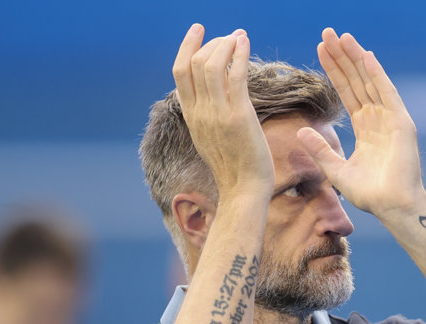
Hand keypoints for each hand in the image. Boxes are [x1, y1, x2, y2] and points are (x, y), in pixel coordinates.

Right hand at [172, 24, 274, 200]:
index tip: (199, 31)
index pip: (180, 73)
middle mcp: (200, 112)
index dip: (187, 47)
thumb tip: (205, 93)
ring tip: (239, 37)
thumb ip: (206, 114)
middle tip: (229, 37)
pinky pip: (235, 75)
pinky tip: (245, 42)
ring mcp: (217, 114)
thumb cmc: (234, 166)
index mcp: (192, 116)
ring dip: (225, 44)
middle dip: (211, 42)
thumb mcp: (210, 137)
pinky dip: (239, 53)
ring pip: (211, 64)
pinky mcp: (238, 116)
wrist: (244, 190)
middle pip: (193, 63)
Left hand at [297, 28, 425, 220]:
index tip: (320, 51)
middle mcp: (378, 119)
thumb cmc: (369, 194)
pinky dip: (376, 74)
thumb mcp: (336, 170)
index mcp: (365, 128)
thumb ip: (320, 150)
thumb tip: (301, 131)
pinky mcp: (401, 123)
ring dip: (356, 58)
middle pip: (356, 81)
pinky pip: (386, 93)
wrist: (392, 207)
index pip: (346, 92)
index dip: (334, 71)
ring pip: (369, 81)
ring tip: (342, 36)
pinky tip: (365, 56)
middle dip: (342, 57)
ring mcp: (391, 119)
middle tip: (328, 33)